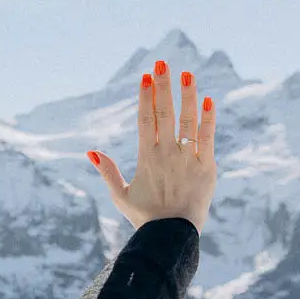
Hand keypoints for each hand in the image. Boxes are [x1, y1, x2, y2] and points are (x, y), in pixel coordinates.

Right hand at [87, 61, 216, 233]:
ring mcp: (187, 159)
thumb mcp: (121, 196)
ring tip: (186, 74)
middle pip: (164, 113)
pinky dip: (208, 120)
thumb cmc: (145, 217)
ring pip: (187, 121)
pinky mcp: (206, 167)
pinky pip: (207, 139)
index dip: (146, 96)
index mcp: (145, 158)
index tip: (147, 76)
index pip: (145, 120)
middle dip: (163, 86)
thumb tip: (91, 152)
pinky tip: (208, 101)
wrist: (171, 236)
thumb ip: (107, 172)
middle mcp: (166, 154)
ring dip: (187, 95)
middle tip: (162, 62)